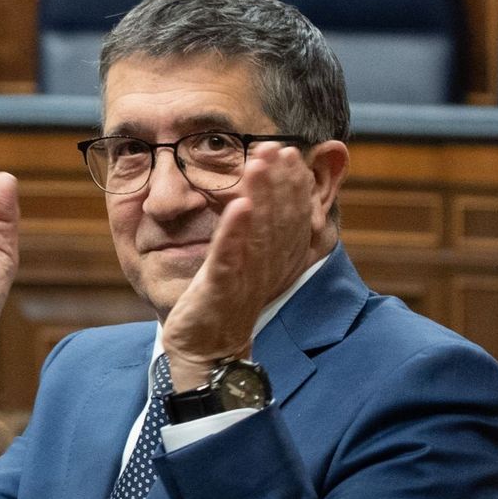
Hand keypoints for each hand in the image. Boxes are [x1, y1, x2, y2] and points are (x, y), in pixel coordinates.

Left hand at [159, 141, 316, 390]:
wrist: (206, 351)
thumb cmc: (224, 301)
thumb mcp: (246, 264)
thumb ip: (259, 232)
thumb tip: (264, 195)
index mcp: (276, 260)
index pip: (290, 217)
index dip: (291, 184)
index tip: (287, 151)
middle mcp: (268, 268)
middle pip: (278, 219)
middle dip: (277, 181)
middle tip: (275, 146)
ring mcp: (246, 279)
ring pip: (258, 233)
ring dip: (260, 196)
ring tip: (257, 164)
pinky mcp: (221, 291)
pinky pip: (229, 258)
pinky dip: (234, 232)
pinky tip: (238, 206)